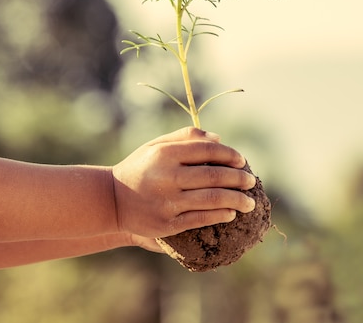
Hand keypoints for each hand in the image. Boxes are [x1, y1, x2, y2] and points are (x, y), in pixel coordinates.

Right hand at [111, 127, 255, 237]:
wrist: (111, 200)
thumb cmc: (139, 168)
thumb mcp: (155, 146)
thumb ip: (185, 138)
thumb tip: (219, 138)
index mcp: (165, 154)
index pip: (207, 150)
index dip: (230, 154)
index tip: (242, 160)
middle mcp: (167, 176)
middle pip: (214, 175)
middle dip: (239, 178)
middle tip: (251, 181)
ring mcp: (168, 202)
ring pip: (212, 199)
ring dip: (237, 200)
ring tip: (249, 202)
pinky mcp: (168, 223)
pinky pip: (201, 218)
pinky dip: (220, 215)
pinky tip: (231, 213)